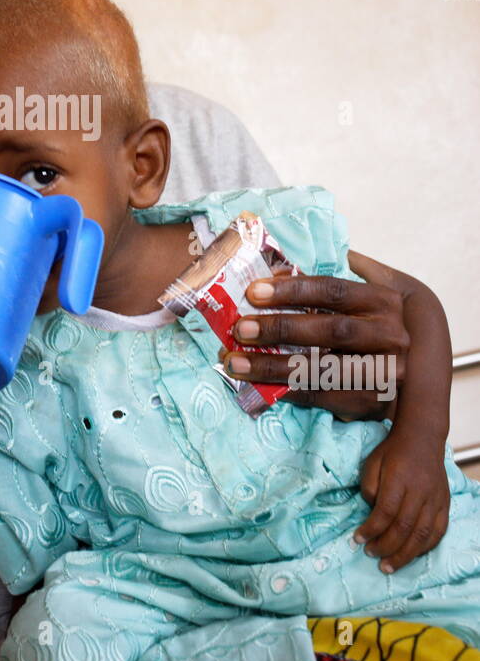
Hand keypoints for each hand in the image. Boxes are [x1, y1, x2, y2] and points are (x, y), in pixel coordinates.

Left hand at [225, 250, 408, 419]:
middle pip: (330, 330)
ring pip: (325, 369)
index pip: (333, 290)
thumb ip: (338, 269)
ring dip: (275, 367)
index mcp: (384, 300)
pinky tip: (259, 387)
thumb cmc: (383, 319)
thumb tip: (283, 258)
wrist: (423, 366)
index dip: (293, 289)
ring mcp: (386, 371)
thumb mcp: (373, 285)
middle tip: (241, 329)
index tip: (254, 291)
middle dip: (281, 329)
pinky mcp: (374, 402)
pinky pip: (326, 397)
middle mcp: (390, 335)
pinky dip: (290, 392)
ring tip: (237, 363)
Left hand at [354, 429, 449, 571]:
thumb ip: (369, 488)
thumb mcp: (371, 462)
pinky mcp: (445, 504)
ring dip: (405, 555)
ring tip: (389, 566)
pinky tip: (411, 555)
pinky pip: (438, 532)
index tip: (358, 540)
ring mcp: (435, 499)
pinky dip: (425, 548)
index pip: (385, 511)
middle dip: (386, 547)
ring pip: (423, 534)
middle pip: (404, 527)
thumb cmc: (392, 452)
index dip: (371, 529)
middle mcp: (420, 491)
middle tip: (371, 555)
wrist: (422, 438)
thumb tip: (372, 514)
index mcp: (399, 479)